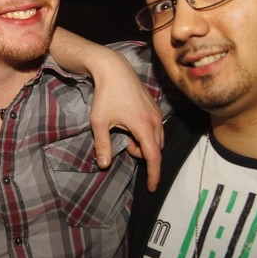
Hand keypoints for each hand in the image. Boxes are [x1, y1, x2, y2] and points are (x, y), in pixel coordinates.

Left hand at [90, 53, 163, 189]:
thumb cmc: (105, 95)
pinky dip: (145, 134)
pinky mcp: (155, 108)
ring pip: (157, 140)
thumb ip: (103, 145)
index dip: (154, 175)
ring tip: (124, 132)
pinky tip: (129, 124)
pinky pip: (156, 129)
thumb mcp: (99, 122)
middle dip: (141, 153)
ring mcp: (157, 113)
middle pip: (155, 150)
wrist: (114, 69)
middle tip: (122, 141)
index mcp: (143, 126)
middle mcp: (155, 121)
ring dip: (143, 144)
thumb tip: (104, 165)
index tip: (153, 188)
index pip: (154, 157)